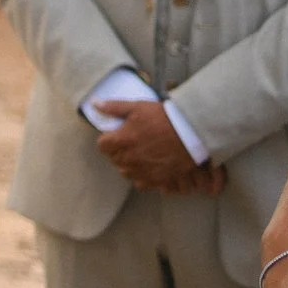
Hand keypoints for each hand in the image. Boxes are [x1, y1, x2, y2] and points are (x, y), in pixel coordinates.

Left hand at [95, 98, 221, 194]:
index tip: (116, 135)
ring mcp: (143, 171)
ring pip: (126, 172)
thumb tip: (95, 104)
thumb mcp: (137, 107)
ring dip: (129, 165)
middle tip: (131, 143)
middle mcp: (129, 158)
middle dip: (118, 151)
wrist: (192, 132)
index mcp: (121, 141)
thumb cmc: (163, 117)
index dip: (108, 140)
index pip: (102, 146)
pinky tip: (148, 168)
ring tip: (139, 155)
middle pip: (114, 159)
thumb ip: (114, 107)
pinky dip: (142, 177)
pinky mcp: (157, 180)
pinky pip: (141, 183)